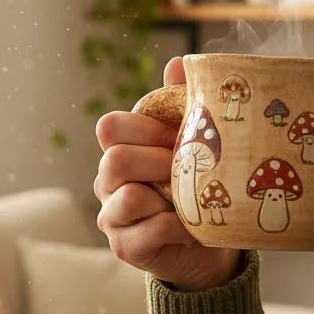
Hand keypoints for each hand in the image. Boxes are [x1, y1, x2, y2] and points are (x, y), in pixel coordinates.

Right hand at [94, 56, 243, 292]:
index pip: (110, 127)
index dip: (146, 128)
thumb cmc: (194, 193)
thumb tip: (176, 64)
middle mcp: (107, 184)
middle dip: (159, 161)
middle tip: (187, 170)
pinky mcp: (125, 247)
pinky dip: (178, 227)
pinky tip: (191, 230)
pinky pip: (151, 229)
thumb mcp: (192, 146)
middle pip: (115, 159)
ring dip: (167, 196)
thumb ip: (180, 106)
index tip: (179, 137)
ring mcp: (112, 218)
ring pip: (129, 196)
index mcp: (119, 153)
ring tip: (187, 202)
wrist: (207, 249)